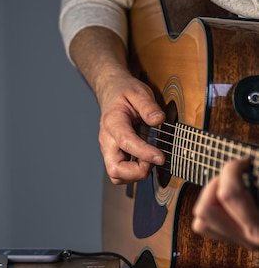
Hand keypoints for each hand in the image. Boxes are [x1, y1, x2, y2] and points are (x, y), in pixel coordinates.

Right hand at [68, 27, 165, 184]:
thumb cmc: (124, 92)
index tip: (161, 157)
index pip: (126, 142)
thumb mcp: (139, 91)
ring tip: (151, 161)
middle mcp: (107, 139)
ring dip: (135, 175)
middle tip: (155, 162)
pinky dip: (133, 174)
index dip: (144, 153)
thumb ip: (148, 106)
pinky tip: (145, 162)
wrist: (110, 92)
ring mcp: (108, 149)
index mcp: (113, 122)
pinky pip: (119, 173)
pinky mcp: (113, 154)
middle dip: (136, 173)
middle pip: (115, 168)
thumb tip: (159, 120)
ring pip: (116, 175)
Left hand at [192, 158, 258, 249]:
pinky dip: (209, 210)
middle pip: (205, 209)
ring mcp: (241, 241)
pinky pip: (205, 227)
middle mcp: (248, 237)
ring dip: (208, 197)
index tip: (242, 161)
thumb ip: (257, 179)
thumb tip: (245, 162)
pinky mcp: (236, 241)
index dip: (231, 170)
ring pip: (200, 221)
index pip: (228, 194)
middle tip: (233, 173)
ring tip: (228, 185)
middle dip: (214, 184)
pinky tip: (225, 199)